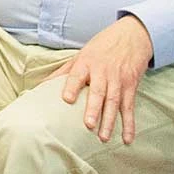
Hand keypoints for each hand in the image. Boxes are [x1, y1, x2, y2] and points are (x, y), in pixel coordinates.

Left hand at [57, 14, 155, 142]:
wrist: (132, 35)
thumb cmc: (101, 47)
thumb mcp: (81, 54)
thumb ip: (63, 72)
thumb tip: (40, 87)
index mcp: (86, 63)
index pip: (77, 75)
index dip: (72, 86)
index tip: (67, 99)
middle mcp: (103, 72)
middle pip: (98, 92)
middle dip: (93, 109)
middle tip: (88, 125)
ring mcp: (118, 80)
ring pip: (114, 102)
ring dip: (109, 121)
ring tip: (104, 137)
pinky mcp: (131, 86)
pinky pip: (129, 107)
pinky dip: (129, 123)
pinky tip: (127, 138)